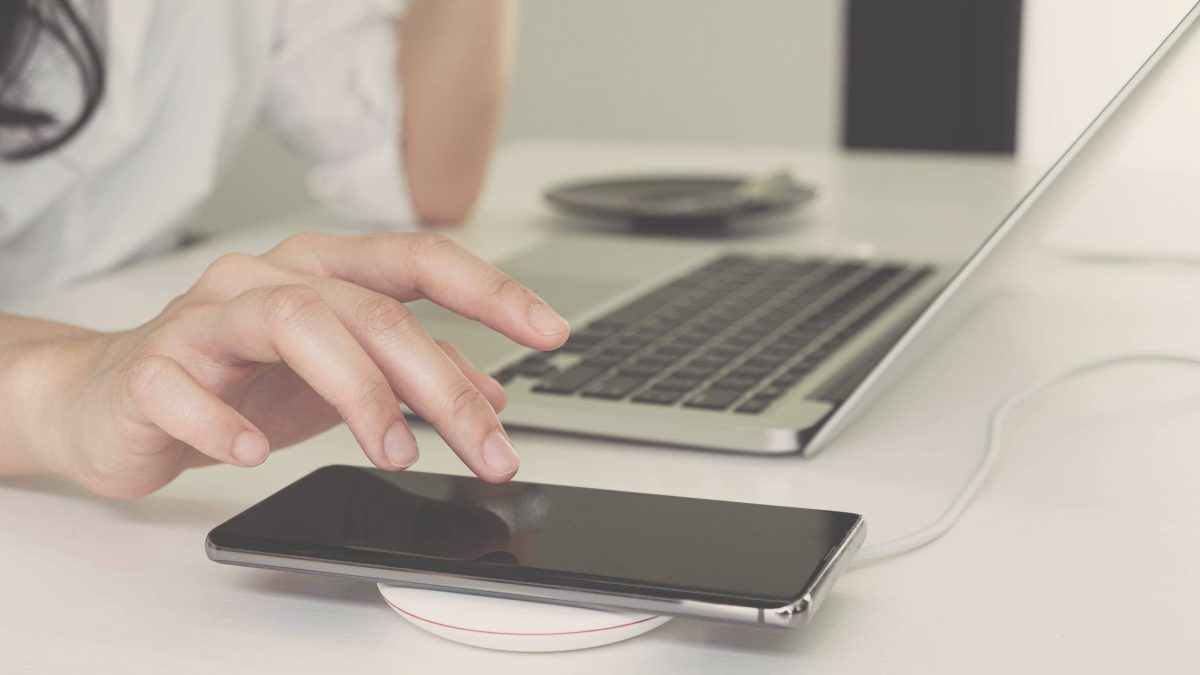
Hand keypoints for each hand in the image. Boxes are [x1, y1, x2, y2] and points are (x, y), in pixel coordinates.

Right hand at [30, 232, 568, 497]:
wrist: (114, 396)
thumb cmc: (238, 376)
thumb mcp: (342, 376)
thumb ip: (413, 374)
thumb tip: (495, 396)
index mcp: (323, 270)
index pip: (418, 259)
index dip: (490, 290)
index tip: (551, 331)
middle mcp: (268, 277)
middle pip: (370, 309)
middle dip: (441, 383)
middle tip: (487, 450)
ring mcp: (205, 317)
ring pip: (292, 321)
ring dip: (358, 393)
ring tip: (395, 453)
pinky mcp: (151, 367)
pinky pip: (185, 386)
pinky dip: (226, 423)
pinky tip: (254, 452)